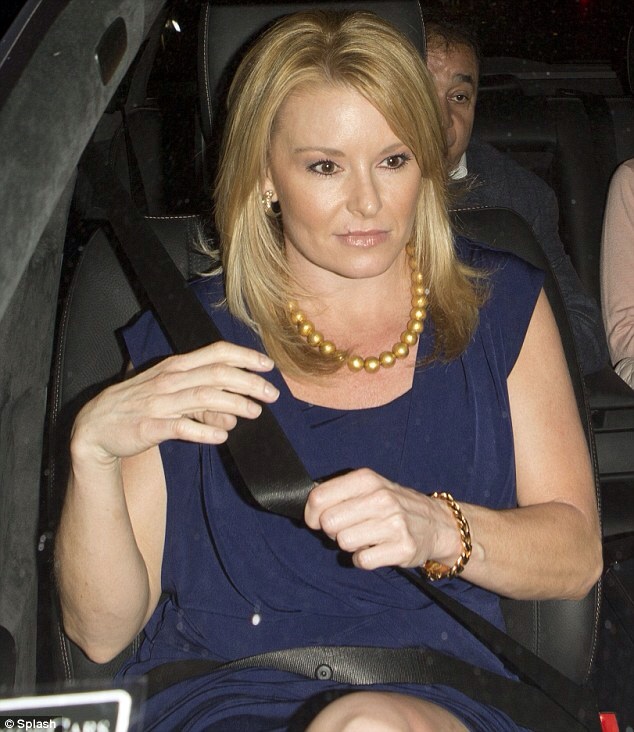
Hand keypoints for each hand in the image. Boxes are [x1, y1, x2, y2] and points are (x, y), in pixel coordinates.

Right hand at [71, 341, 278, 467]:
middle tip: (272, 394)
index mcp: (176, 366)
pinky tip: (222, 436)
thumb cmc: (138, 406)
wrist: (95, 427)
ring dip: (234, 404)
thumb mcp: (170, 394)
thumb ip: (202, 401)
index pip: (216, 353)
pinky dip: (203, 431)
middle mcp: (170, 380)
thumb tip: (234, 414)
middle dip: (249, 382)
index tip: (268, 365)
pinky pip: (181, 427)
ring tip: (255, 413)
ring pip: (203, 398)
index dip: (244, 356)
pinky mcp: (150, 426)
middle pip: (217, 374)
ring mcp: (159, 403)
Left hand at [304, 468, 447, 569]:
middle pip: (329, 523)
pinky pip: (361, 561)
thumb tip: (310, 509)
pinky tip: (375, 550)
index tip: (318, 520)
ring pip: (344, 542)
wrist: (437, 523)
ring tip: (364, 538)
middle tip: (347, 528)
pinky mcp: (402, 548)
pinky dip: (363, 559)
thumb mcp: (370, 486)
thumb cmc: (394, 504)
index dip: (312, 514)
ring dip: (349, 545)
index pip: (319, 497)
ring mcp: (394, 524)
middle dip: (332, 531)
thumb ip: (339, 492)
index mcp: (367, 479)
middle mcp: (381, 498)